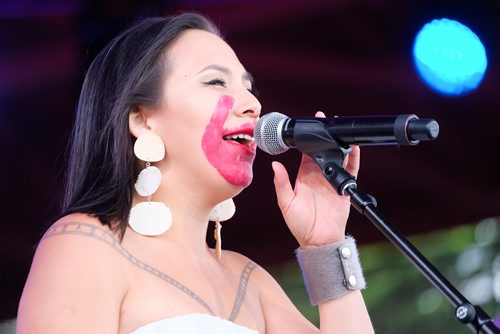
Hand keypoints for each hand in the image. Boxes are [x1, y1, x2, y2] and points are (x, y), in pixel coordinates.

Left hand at [271, 111, 359, 246]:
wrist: (318, 241)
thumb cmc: (299, 224)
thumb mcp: (286, 203)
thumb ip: (282, 183)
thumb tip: (275, 165)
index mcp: (304, 176)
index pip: (306, 152)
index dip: (307, 139)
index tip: (307, 126)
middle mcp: (319, 175)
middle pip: (323, 150)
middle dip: (324, 136)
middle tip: (325, 119)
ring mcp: (332, 180)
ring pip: (338, 157)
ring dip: (339, 144)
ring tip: (339, 129)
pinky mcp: (344, 187)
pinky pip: (350, 170)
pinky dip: (353, 159)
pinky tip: (354, 148)